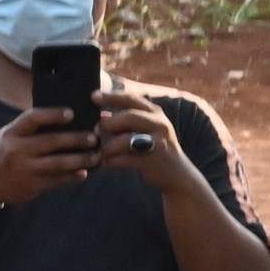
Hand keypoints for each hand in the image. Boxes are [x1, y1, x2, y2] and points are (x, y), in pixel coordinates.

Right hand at [0, 103, 104, 210]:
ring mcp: (25, 169)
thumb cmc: (4, 153)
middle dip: (75, 139)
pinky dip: (72, 177)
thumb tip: (64, 118)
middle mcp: (17, 150)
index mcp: (11, 133)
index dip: (53, 114)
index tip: (72, 113)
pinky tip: (84, 173)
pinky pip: (56, 181)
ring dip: (80, 160)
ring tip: (96, 157)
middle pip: (51, 141)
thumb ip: (30, 128)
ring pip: (58, 163)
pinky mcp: (32, 186)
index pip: (32, 118)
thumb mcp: (9, 136)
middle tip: (94, 137)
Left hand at [82, 86, 201, 192]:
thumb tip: (101, 115)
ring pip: (126, 140)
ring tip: (100, 151)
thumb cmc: (154, 148)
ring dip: (108, 146)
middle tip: (96, 130)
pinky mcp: (153, 162)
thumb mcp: (147, 128)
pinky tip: (105, 162)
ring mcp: (158, 143)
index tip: (93, 96)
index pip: (131, 99)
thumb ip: (127, 120)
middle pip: (129, 117)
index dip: (111, 96)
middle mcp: (159, 125)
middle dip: (109, 123)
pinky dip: (112, 161)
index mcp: (155, 113)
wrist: (176, 174)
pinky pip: (125, 160)